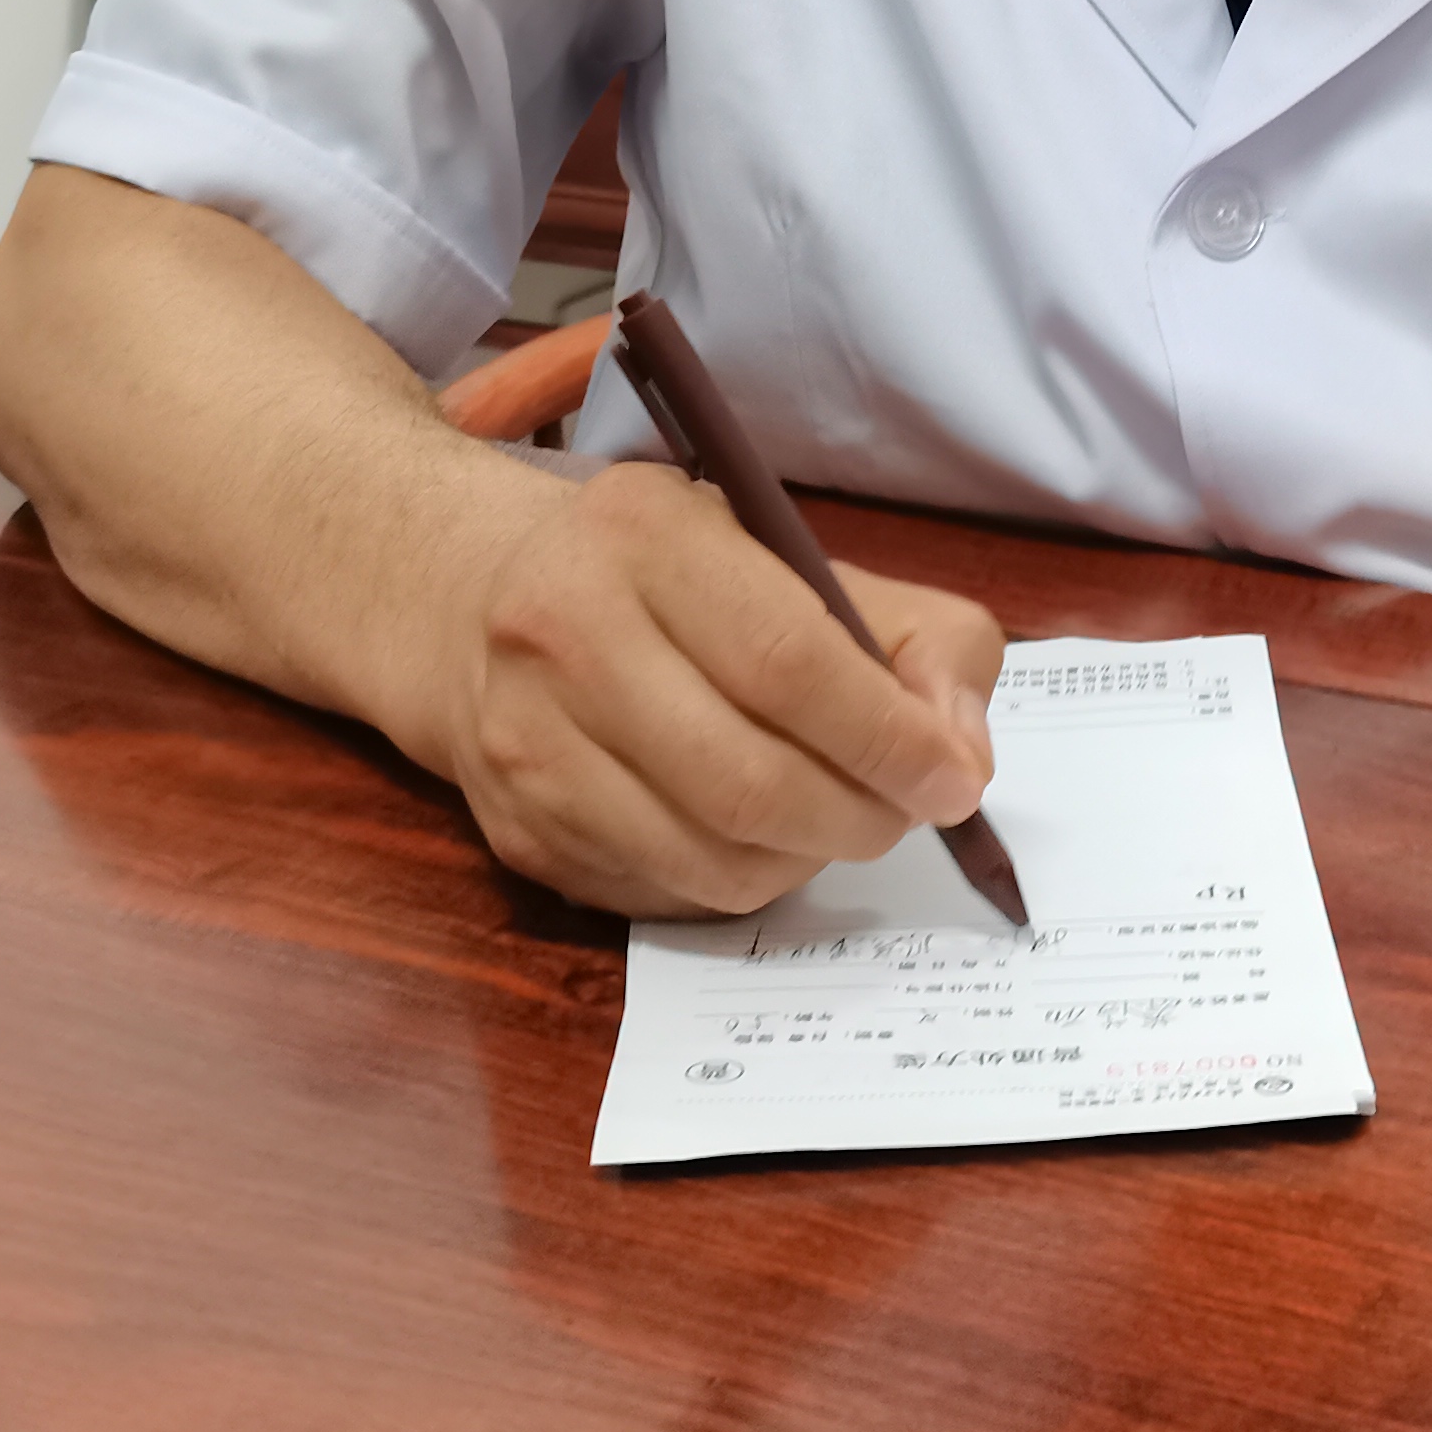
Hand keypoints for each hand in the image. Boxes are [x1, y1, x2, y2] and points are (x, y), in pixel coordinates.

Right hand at [415, 459, 1005, 916]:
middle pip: (747, 780)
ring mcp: (526, 742)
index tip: (954, 781)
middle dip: (857, 817)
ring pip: (708, 858)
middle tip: (903, 814)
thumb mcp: (786, 551)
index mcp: (645, 536)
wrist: (470, 602)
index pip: (788, 661)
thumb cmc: (664, 575)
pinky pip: (663, 896)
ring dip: (803, 860)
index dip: (887, 738)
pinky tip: (752, 835)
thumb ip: (910, 633)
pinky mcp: (518, 829)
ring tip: (831, 819)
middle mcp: (564, 633)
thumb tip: (961, 755)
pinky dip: (736, 882)